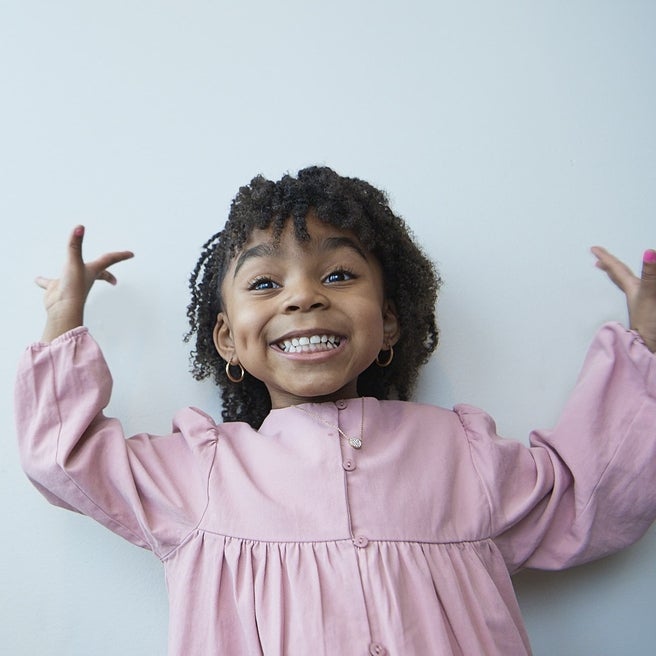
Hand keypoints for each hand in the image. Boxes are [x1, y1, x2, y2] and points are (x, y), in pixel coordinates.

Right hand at [36, 225, 133, 341]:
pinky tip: (38, 279)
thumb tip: (80, 227)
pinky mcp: (57, 289)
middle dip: (106, 276)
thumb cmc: (73, 287)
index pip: (109, 260)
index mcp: (92, 270)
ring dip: (70, 273)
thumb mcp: (73, 262)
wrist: (62, 308)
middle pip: (99, 275)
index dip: (120, 255)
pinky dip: (44, 281)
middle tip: (114, 280)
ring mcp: (70, 284)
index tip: (131, 254)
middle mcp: (83, 277)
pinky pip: (49, 284)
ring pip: (72, 277)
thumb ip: (75, 244)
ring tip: (67, 271)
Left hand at [591, 246, 655, 352]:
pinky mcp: (650, 312)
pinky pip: (645, 294)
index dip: (607, 257)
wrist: (653, 348)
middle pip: (621, 278)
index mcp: (634, 289)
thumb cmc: (650, 325)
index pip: (617, 269)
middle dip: (611, 267)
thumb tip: (649, 253)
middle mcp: (636, 295)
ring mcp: (643, 305)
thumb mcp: (651, 295)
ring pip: (632, 286)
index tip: (593, 249)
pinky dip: (642, 288)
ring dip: (623, 278)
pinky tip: (642, 293)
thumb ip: (652, 275)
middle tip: (599, 261)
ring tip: (616, 273)